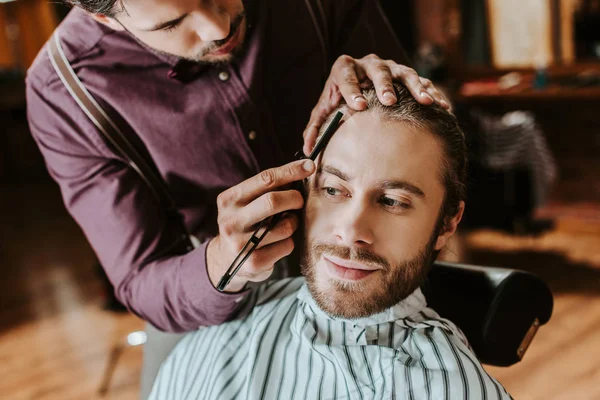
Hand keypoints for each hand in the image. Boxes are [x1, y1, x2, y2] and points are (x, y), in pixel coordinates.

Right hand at [207, 159, 315, 291]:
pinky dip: (289, 242)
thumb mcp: (246, 203)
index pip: (265, 179)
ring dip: (293, 223)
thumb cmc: (245, 224)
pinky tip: (278, 243)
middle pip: (273, 201)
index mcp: (229, 200)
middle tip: (300, 201)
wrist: (225, 260)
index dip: (291, 171)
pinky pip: (287, 245)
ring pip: (285, 226)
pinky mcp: (254, 262)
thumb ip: (267, 189)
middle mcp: (231, 221)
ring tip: (286, 224)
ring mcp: (241, 244)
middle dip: (294, 198)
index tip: (310, 166)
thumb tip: (302, 170)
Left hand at [303, 54, 449, 154]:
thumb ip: (315, 128)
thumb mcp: (324, 112)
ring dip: (415, 86)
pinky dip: (432, 92)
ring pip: (404, 72)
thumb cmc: (339, 101)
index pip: (346, 75)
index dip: (351, 89)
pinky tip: (442, 106)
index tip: (358, 105)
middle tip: (389, 100)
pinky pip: (423, 81)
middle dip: (383, 85)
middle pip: (378, 69)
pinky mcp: (407, 75)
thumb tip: (307, 149)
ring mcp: (390, 67)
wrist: (358, 88)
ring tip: (425, 101)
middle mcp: (369, 63)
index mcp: (345, 68)